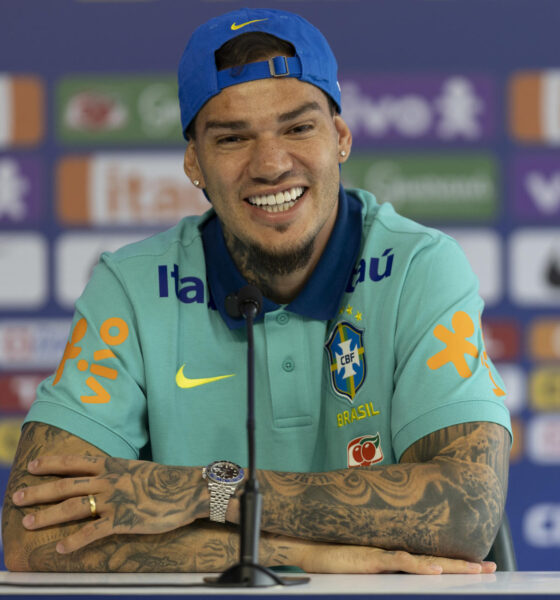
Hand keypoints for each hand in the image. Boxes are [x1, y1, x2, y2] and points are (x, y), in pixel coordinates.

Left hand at [12, 455, 208, 553]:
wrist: (187, 489)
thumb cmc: (165, 481)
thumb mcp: (138, 470)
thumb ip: (118, 474)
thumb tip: (103, 478)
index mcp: (113, 465)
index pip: (75, 461)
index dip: (52, 463)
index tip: (33, 465)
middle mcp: (109, 480)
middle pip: (66, 485)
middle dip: (39, 491)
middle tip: (16, 496)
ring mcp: (115, 500)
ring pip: (73, 507)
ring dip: (47, 515)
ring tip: (27, 522)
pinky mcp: (123, 520)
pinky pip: (93, 532)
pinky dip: (74, 541)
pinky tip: (60, 549)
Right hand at [290, 537, 496, 573]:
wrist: (308, 545)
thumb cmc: (332, 553)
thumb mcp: (363, 559)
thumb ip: (383, 560)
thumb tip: (399, 563)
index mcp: (393, 551)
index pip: (430, 556)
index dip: (455, 560)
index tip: (479, 563)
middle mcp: (393, 549)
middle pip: (435, 557)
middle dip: (464, 564)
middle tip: (490, 567)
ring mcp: (383, 553)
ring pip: (424, 559)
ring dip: (451, 566)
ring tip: (476, 570)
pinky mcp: (371, 559)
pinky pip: (399, 562)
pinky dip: (419, 566)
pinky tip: (436, 571)